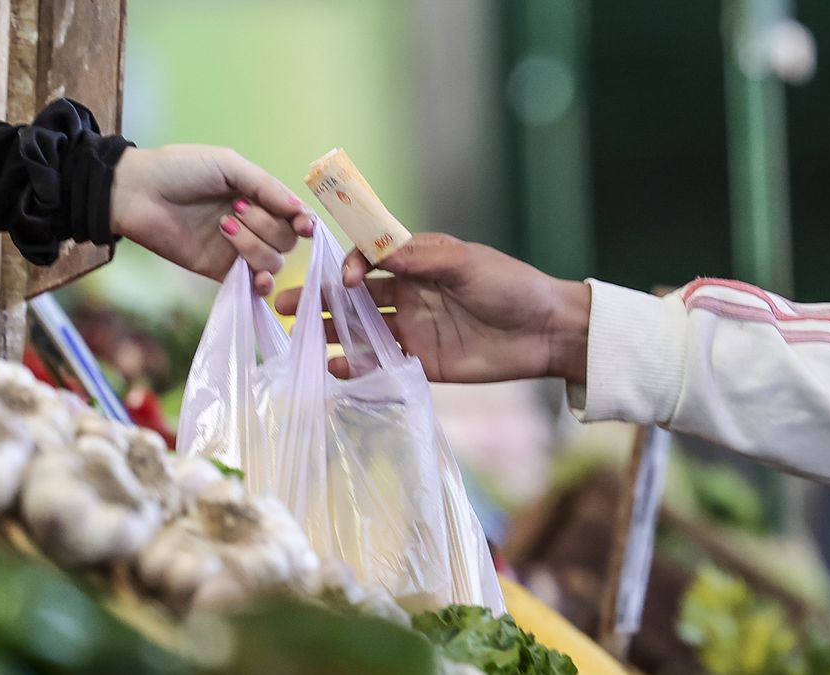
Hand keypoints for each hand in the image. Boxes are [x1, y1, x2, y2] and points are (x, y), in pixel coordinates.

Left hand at [109, 145, 315, 294]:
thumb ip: (266, 186)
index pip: (293, 215)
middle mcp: (253, 224)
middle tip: (235, 210)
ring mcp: (237, 249)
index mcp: (257, 196)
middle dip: (267, 226)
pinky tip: (256, 278)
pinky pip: (252, 285)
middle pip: (286, 240)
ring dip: (255, 246)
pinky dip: (261, 284)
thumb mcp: (228, 165)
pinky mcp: (220, 272)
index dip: (303, 222)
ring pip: (272, 261)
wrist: (137, 193)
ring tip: (224, 226)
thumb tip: (301, 211)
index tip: (303, 224)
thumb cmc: (180, 169)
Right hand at [275, 233, 591, 383]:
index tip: (343, 279)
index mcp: (417, 262)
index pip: (368, 260)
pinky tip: (335, 369)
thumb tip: (373, 253)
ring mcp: (412, 329)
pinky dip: (356, 366)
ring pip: (361, 329)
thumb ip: (418, 258)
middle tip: (283, 303)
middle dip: (320, 298)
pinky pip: (381, 363)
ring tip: (300, 339)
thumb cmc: (510, 285)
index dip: (348, 267)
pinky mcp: (421, 362)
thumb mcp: (465, 262)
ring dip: (330, 332)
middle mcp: (408, 294)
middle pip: (354, 296)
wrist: (547, 331)